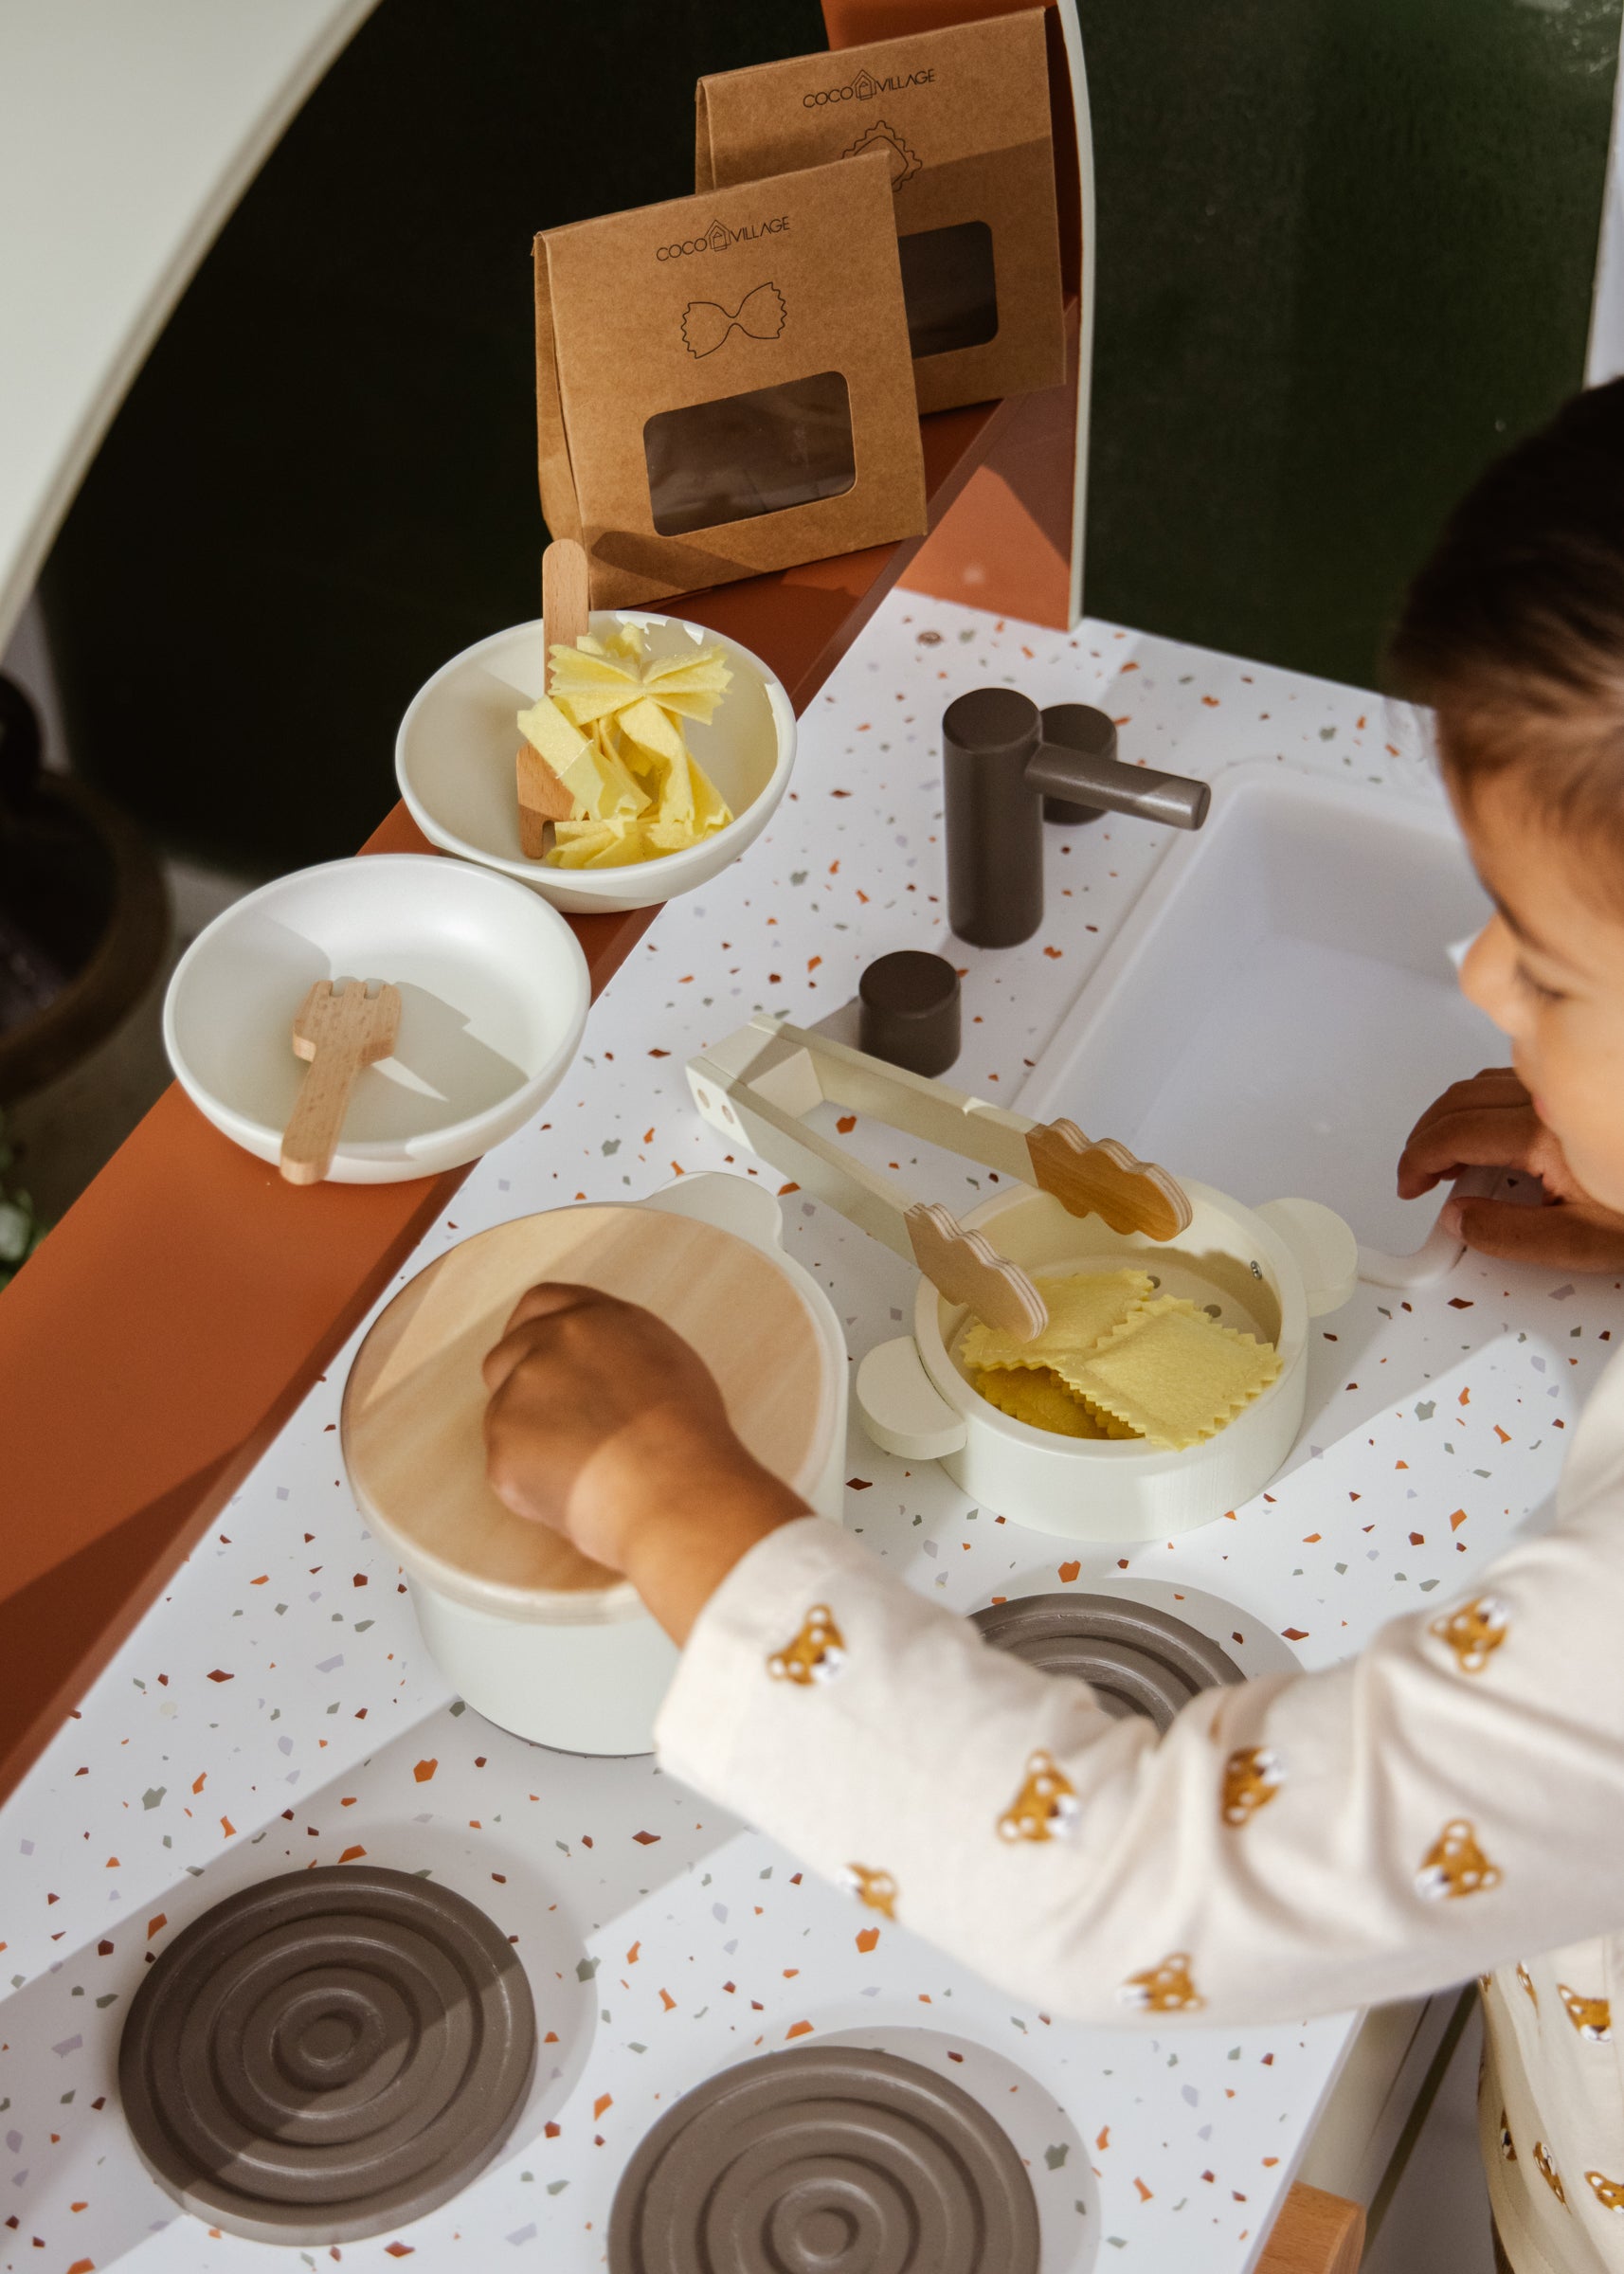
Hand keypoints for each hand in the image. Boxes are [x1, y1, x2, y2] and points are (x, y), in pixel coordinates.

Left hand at [482, 1283, 805, 1642]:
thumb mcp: (663, 1359)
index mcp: (592, 1319)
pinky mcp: (503, 1443)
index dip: (530, 1331)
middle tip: (555, 1429)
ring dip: (531, 1442)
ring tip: (588, 1471)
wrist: (672, 1487)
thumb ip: (613, 1347)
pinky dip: (533, 1485)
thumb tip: (594, 1364)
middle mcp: (549, 1342)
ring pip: (504, 1417)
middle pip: (505, 1357)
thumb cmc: (686, 1436)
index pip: (540, 1303)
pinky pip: (508, 1468)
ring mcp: (519, 1391)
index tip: (532, 1357)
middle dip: (517, 1390)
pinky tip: (578, 1495)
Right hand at [1398, 1069, 1623, 1270]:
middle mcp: (1550, 1099)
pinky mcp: (1575, 1088)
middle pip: (1458, 1101)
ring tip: (1446, 1160)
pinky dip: (1481, 1106)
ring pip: (1480, 1084)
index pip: (1454, 1135)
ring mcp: (1562, 1088)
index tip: (1410, 1186)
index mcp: (1544, 1135)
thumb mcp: (1582, 1242)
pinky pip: (1509, 1081)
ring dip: (1450, 1119)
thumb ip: (1510, 1235)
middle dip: (1425, 1138)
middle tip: (1418, 1176)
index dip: (1417, 1161)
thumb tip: (1460, 1220)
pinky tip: (1487, 1137)